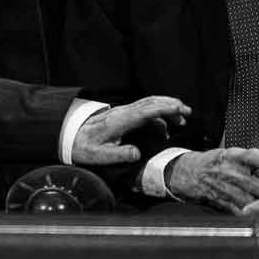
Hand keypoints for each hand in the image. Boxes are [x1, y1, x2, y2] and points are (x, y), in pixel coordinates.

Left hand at [73, 95, 190, 165]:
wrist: (71, 137)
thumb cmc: (84, 147)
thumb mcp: (99, 155)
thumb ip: (119, 154)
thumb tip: (137, 154)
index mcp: (119, 121)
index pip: (145, 111)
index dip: (163, 109)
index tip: (179, 109)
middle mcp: (122, 113)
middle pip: (149, 102)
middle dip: (170, 104)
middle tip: (187, 112)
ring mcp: (122, 112)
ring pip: (148, 104)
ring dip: (166, 107)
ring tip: (182, 118)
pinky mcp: (122, 116)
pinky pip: (144, 111)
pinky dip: (158, 116)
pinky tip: (164, 129)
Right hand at [163, 147, 258, 213]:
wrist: (188, 174)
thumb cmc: (218, 162)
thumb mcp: (237, 153)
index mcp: (232, 155)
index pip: (251, 155)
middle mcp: (227, 170)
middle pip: (253, 182)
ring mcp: (222, 187)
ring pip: (247, 199)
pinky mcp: (219, 201)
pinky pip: (238, 210)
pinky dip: (252, 214)